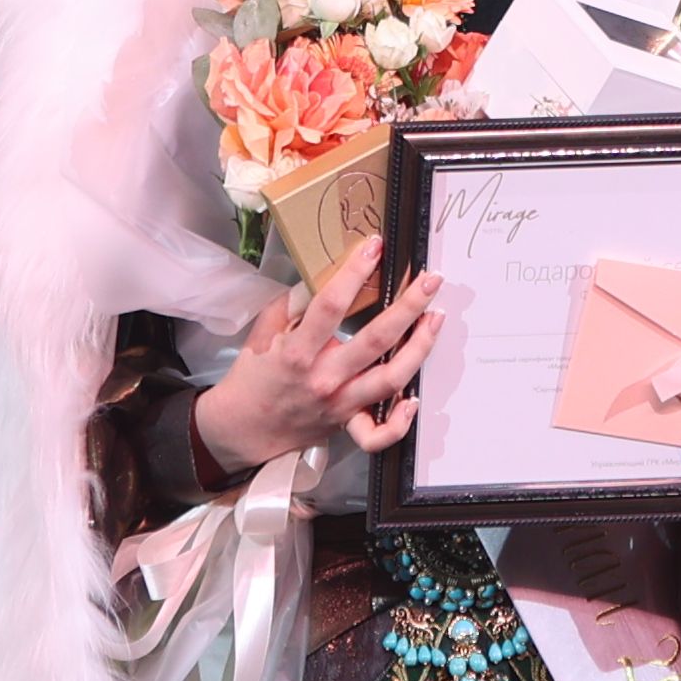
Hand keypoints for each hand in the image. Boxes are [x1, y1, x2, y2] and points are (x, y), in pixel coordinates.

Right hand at [190, 239, 441, 472]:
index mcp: (298, 352)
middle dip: (408, 306)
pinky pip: (379, 433)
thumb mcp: (265, 331)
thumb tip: (323, 277)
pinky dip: (401, 421)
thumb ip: (293, 304)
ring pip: (390, 380)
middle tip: (429, 281)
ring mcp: (340, 403)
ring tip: (435, 319)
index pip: (331, 306)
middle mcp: (324, 378)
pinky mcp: (347, 422)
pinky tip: (415, 398)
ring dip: (419, 348)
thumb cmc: (255, 376)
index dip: (355, 273)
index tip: (374, 247)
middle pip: (375, 341)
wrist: (245, 427)